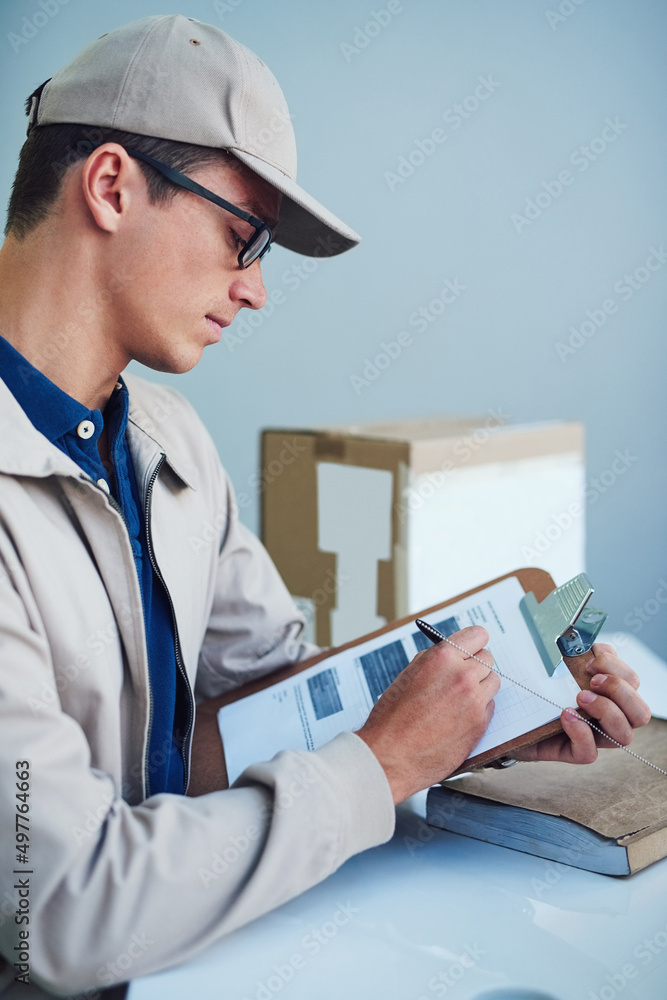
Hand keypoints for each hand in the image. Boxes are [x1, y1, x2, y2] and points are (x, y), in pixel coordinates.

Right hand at [356, 626, 500, 803]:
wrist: (390, 756)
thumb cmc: (392, 718)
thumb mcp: (409, 675)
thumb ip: (435, 661)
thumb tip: (454, 654)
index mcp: (442, 658)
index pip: (477, 635)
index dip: (472, 642)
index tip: (470, 648)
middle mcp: (462, 676)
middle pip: (488, 659)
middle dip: (475, 665)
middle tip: (461, 676)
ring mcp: (474, 701)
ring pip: (492, 682)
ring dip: (480, 686)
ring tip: (459, 698)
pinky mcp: (480, 724)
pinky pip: (490, 706)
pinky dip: (479, 708)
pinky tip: (458, 717)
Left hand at [513, 643, 651, 764]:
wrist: (505, 712)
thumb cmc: (534, 686)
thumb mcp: (553, 663)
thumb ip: (573, 652)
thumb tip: (581, 642)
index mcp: (606, 691)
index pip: (633, 682)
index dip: (619, 668)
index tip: (593, 658)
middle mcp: (606, 716)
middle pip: (639, 713)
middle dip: (621, 692)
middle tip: (592, 680)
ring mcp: (591, 736)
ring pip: (624, 735)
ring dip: (607, 711)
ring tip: (579, 697)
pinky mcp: (570, 752)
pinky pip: (589, 752)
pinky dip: (581, 732)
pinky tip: (565, 715)